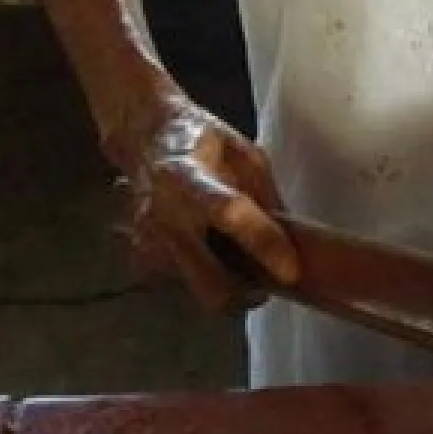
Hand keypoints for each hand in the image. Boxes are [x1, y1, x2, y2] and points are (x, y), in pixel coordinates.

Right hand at [108, 96, 298, 311]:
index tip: (292, 270)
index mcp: (191, 177)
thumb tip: (288, 237)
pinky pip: (184, 285)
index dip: (264, 244)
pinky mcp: (140, 261)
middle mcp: (163, 215)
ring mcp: (147, 243)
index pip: (230, 214)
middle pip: (211, 280)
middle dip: (247, 292)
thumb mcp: (244, 152)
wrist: (146, 142)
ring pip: (199, 291)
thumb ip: (264, 193)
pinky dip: (204, 277)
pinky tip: (208, 252)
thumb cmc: (202, 142)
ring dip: (227, 286)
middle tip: (268, 280)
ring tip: (238, 258)